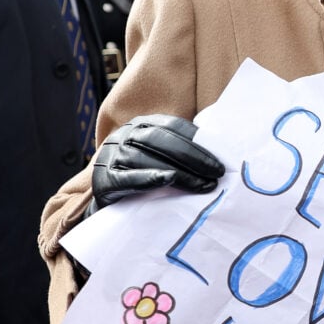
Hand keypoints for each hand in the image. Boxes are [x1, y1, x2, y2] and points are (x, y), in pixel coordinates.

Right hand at [91, 114, 224, 208]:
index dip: (198, 141)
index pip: (173, 126)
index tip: (220, 159)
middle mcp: (125, 135)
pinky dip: (148, 178)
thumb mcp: (157, 155)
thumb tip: (218, 152)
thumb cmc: (140, 175)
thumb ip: (179, 149)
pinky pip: (128, 177)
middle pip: (162, 141)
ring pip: (148, 159)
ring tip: (204, 185)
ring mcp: (112, 155)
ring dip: (180, 172)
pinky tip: (168, 180)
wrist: (104, 199)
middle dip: (194, 157)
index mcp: (141, 124)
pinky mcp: (103, 178)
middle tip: (217, 173)